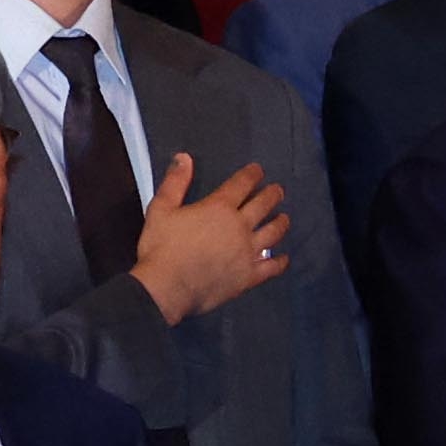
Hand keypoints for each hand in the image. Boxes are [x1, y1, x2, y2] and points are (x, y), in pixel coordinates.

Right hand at [130, 155, 290, 325]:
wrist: (166, 288)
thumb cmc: (161, 247)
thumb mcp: (161, 209)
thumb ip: (175, 182)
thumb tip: (185, 157)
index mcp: (219, 208)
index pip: (242, 184)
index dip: (252, 175)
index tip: (259, 171)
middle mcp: (240, 226)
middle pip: (263, 205)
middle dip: (272, 194)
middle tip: (278, 190)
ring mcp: (248, 252)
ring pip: (273, 233)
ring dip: (281, 223)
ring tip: (285, 218)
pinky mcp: (249, 276)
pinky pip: (272, 266)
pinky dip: (280, 261)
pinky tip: (284, 258)